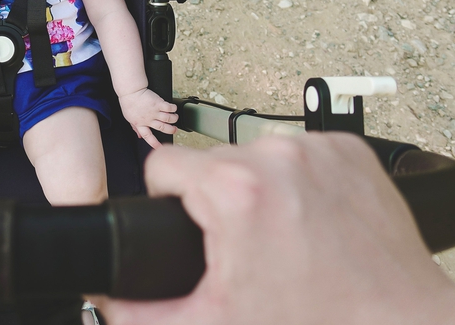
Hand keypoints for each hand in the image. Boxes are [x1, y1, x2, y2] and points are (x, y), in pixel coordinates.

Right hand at [96, 134, 454, 324]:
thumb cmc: (320, 324)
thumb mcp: (212, 323)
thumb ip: (138, 313)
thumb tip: (104, 295)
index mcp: (235, 190)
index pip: (163, 164)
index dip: (165, 201)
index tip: (189, 227)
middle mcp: (276, 155)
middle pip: (213, 164)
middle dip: (219, 204)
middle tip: (248, 251)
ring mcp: (318, 148)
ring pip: (257, 158)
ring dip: (260, 191)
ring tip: (284, 239)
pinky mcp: (350, 150)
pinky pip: (301, 154)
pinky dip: (300, 183)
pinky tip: (312, 222)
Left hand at [117, 87, 177, 148]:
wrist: (130, 91)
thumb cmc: (129, 103)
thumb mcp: (129, 118)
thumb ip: (135, 127)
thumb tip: (139, 136)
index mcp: (140, 124)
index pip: (148, 137)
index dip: (154, 144)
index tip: (160, 148)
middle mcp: (148, 119)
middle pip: (163, 128)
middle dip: (171, 130)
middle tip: (175, 129)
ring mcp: (154, 111)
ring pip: (168, 119)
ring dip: (174, 119)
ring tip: (175, 117)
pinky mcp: (158, 103)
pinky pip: (169, 108)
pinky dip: (173, 108)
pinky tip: (173, 108)